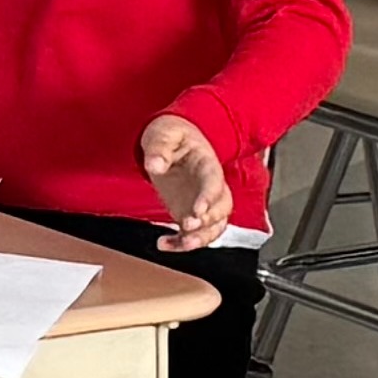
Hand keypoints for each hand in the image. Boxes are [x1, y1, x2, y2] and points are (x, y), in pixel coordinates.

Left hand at [136, 115, 233, 250]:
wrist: (173, 142)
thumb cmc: (173, 135)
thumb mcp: (164, 133)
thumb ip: (159, 147)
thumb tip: (155, 164)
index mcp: (207, 164)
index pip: (214, 182)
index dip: (209, 197)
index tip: (198, 209)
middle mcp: (210, 186)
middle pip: (222, 208)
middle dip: (208, 221)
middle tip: (189, 226)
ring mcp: (202, 202)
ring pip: (214, 226)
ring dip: (201, 238)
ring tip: (183, 243)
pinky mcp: (190, 214)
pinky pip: (193, 233)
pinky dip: (181, 243)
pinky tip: (165, 244)